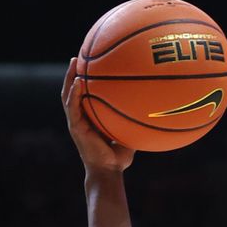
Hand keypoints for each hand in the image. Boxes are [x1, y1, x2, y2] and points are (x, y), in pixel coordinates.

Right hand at [61, 57, 134, 173]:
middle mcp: (82, 117)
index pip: (87, 94)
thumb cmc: (120, 157)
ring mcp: (77, 121)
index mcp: (91, 117)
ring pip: (68, 95)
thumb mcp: (130, 134)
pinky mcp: (75, 127)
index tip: (92, 62)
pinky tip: (79, 82)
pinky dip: (74, 94)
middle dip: (76, 72)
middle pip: (75, 90)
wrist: (109, 171)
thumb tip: (157, 108)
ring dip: (70, 77)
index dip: (87, 79)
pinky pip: (73, 107)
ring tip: (75, 61)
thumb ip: (137, 120)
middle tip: (80, 55)